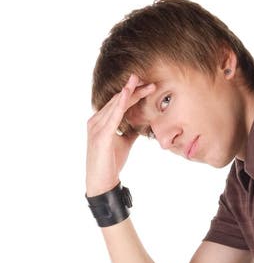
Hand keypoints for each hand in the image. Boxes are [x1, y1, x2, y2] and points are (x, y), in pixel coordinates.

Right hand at [86, 73, 154, 196]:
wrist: (102, 182)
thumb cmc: (111, 163)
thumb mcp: (124, 143)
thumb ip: (130, 131)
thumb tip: (142, 124)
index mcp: (101, 121)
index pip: (118, 103)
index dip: (133, 94)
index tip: (148, 87)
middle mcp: (96, 120)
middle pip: (117, 101)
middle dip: (133, 90)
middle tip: (148, 80)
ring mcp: (97, 127)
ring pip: (115, 105)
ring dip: (129, 93)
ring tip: (140, 81)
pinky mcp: (101, 135)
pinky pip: (112, 116)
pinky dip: (120, 104)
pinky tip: (127, 94)